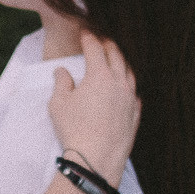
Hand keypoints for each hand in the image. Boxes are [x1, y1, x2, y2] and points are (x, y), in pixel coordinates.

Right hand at [47, 32, 139, 187]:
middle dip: (108, 45)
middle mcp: (119, 83)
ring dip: (121, 62)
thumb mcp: (58, 104)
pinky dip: (129, 85)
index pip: (95, 49)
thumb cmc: (74, 130)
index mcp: (100, 75)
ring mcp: (130, 99)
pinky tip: (126, 87)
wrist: (95, 160)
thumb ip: (61, 83)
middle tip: (101, 40)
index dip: (89, 38)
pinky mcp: (135, 115)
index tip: (85, 33)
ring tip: (115, 60)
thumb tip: (63, 72)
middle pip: (116, 56)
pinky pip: (135, 93)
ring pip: (129, 73)